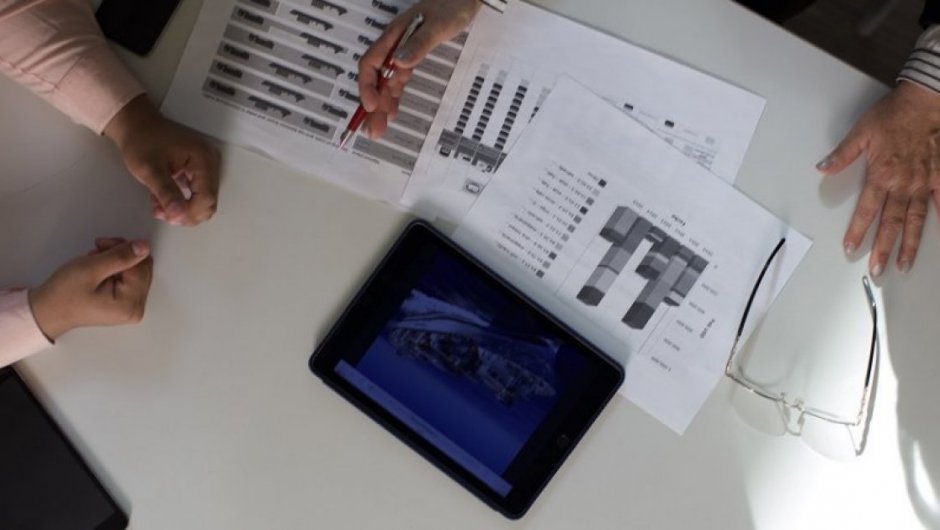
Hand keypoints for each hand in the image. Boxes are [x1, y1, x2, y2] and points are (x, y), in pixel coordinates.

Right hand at [27, 238, 153, 339]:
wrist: (48, 311)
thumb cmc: (64, 294)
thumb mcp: (91, 269)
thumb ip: (120, 257)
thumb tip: (144, 246)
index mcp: (130, 304)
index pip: (141, 265)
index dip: (123, 249)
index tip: (102, 243)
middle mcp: (135, 308)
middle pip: (142, 267)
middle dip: (121, 253)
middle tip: (98, 249)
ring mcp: (131, 307)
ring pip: (135, 270)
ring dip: (116, 259)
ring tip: (95, 259)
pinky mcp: (125, 303)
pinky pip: (128, 278)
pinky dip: (115, 268)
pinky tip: (99, 268)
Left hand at [104, 95, 220, 226]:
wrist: (136, 125)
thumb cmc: (142, 141)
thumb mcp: (149, 169)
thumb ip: (166, 193)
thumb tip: (179, 216)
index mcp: (202, 159)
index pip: (207, 198)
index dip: (190, 213)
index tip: (168, 216)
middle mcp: (210, 163)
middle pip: (209, 202)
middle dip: (185, 213)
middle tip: (161, 213)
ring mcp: (207, 167)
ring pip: (203, 201)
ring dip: (182, 209)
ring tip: (158, 206)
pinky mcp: (200, 171)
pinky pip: (197, 194)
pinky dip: (181, 201)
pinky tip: (163, 199)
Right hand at [358, 0, 480, 138]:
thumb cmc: (452, 6)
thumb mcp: (437, 26)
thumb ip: (419, 44)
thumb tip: (398, 63)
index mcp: (394, 36)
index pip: (371, 64)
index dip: (367, 86)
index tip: (372, 106)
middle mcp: (395, 46)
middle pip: (377, 79)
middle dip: (373, 106)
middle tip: (373, 131)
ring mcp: (403, 52)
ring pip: (387, 82)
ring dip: (382, 105)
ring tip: (379, 129)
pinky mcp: (413, 56)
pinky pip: (398, 80)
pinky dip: (394, 96)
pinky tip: (392, 111)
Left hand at [817, 81, 939, 275]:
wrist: (925, 102)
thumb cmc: (894, 115)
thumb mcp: (861, 132)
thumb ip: (842, 155)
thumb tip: (822, 168)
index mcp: (882, 176)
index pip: (866, 210)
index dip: (858, 231)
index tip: (851, 248)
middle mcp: (904, 184)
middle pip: (892, 223)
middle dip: (884, 248)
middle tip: (878, 270)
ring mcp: (924, 183)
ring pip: (916, 221)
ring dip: (910, 244)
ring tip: (904, 264)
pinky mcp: (939, 177)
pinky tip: (938, 236)